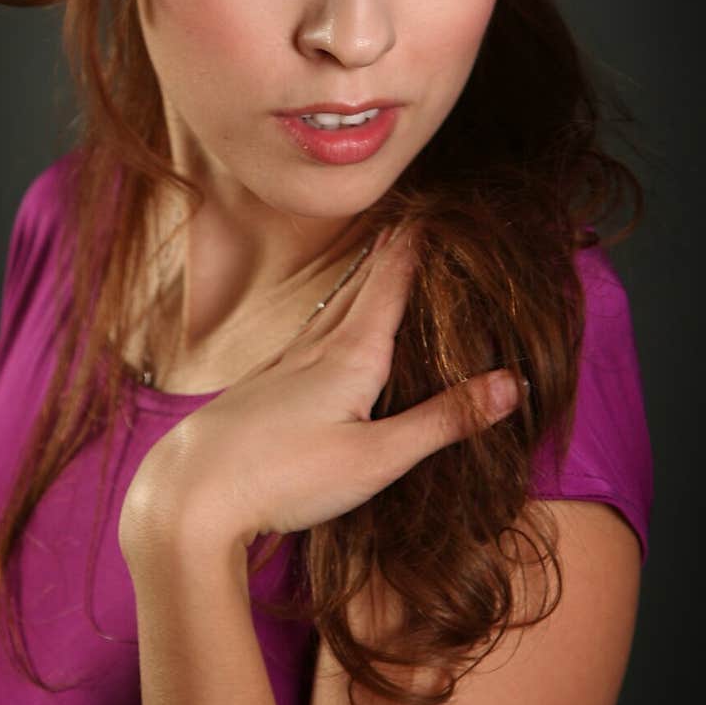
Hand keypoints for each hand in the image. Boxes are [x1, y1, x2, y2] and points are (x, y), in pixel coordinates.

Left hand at [118, 228, 523, 559]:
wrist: (192, 494)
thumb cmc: (285, 477)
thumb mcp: (378, 459)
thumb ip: (443, 420)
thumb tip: (513, 384)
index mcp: (353, 356)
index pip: (392, 284)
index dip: (416, 246)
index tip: (437, 211)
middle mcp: (318, 349)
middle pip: (363, 286)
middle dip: (391, 251)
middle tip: (415, 219)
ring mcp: (286, 365)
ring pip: (333, 307)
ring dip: (360, 277)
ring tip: (377, 254)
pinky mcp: (265, 387)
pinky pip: (310, 333)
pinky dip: (332, 312)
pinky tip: (324, 326)